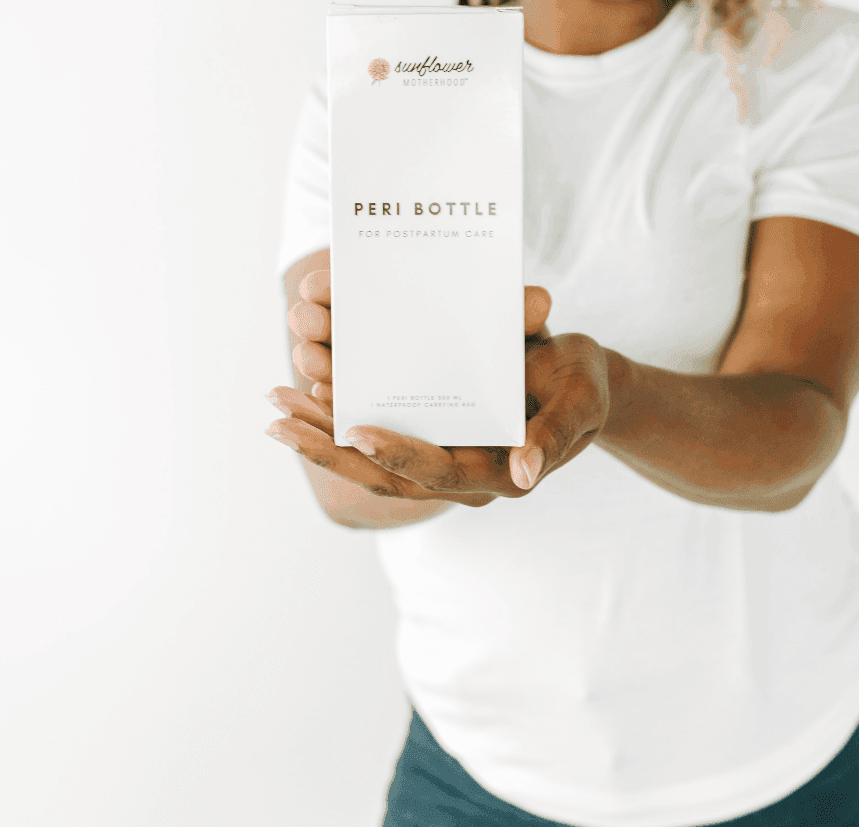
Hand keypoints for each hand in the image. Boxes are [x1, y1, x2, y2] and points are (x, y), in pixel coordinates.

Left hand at [270, 274, 608, 502]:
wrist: (579, 383)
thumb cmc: (583, 383)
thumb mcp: (582, 399)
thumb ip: (556, 433)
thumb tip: (526, 472)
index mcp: (499, 472)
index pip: (438, 471)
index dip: (395, 453)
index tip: (352, 428)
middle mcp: (462, 475)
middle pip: (385, 475)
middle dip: (329, 449)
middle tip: (278, 420)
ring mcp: (441, 460)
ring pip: (370, 461)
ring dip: (320, 436)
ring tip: (276, 409)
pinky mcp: (428, 441)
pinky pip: (375, 438)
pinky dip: (337, 419)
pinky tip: (305, 394)